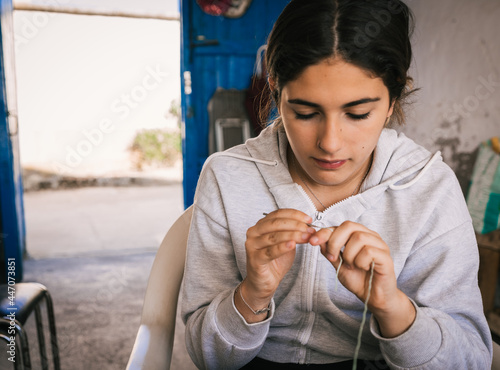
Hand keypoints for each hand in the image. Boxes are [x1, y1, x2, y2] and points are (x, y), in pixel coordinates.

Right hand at [236, 209, 313, 321]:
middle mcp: (253, 232)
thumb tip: (309, 225)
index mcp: (261, 225)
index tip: (309, 220)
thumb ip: (293, 232)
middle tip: (309, 230)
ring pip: (274, 236)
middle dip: (295, 225)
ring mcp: (252, 245)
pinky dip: (282, 247)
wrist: (264, 282)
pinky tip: (292, 245)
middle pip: (275, 223)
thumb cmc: (275, 261)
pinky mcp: (254, 259)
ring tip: (306, 237)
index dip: (294, 215)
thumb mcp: (286, 242)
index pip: (278, 214)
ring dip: (292, 235)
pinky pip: (270, 251)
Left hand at [309, 221, 415, 336]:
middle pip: (349, 226)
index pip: (340, 226)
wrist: (372, 298)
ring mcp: (380, 245)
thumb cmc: (358, 279)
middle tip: (333, 258)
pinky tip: (363, 268)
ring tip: (352, 266)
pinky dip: (361, 262)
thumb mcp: (338, 265)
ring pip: (359, 238)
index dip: (325, 232)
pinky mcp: (386, 256)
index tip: (312, 241)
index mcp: (358, 235)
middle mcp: (370, 236)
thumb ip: (329, 251)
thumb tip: (318, 238)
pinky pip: (369, 251)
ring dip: (349, 255)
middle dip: (335, 242)